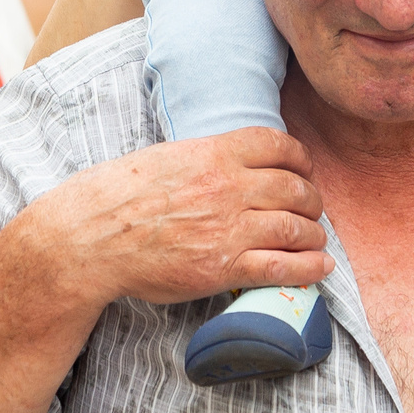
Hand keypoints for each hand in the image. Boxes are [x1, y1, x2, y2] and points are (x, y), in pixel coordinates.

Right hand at [25, 127, 329, 307]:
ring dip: (314, 234)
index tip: (305, 170)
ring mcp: (229, 228)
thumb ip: (206, 158)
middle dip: (312, 200)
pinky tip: (320, 267)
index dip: (301, 159)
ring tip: (315, 239)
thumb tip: (232, 161)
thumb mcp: (167, 157)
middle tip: (311, 209)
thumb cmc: (119, 195)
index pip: (279, 146)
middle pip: (295, 188)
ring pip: (296, 227)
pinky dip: (309, 267)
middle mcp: (229, 187)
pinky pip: (283, 266)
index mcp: (214, 153)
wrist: (93, 237)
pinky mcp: (224, 267)